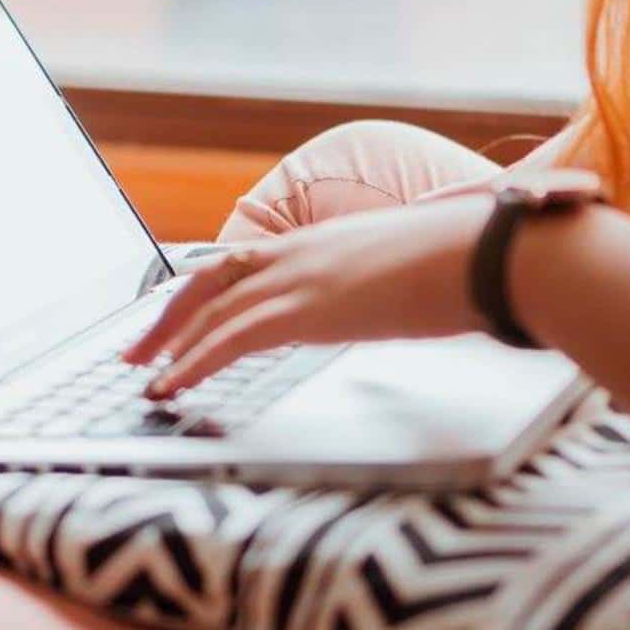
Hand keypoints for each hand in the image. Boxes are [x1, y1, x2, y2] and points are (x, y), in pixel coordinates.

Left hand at [123, 195, 492, 396]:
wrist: (492, 253)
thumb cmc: (473, 263)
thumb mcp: (413, 273)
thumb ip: (388, 286)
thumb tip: (400, 304)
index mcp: (324, 242)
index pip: (244, 263)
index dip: (204, 291)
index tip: (179, 317)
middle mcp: (301, 253)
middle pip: (211, 282)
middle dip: (168, 320)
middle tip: (137, 354)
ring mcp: (301, 278)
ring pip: (212, 312)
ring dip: (171, 348)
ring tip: (144, 380)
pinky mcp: (305, 309)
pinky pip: (229, 339)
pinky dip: (193, 364)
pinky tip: (172, 388)